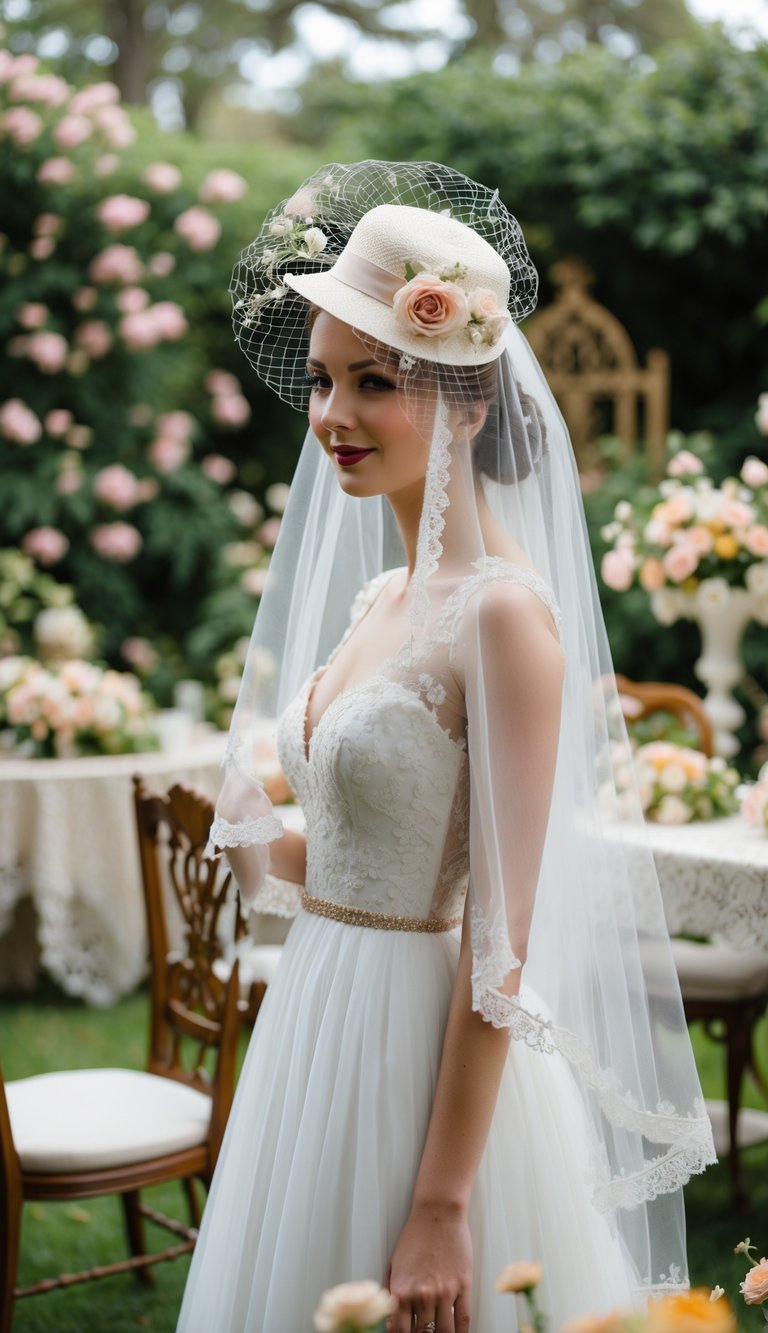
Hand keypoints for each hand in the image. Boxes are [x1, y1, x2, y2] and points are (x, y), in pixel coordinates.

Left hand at [387, 1201, 471, 1332]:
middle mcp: (422, 1295)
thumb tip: (391, 1318)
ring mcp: (445, 1292)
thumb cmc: (416, 1235)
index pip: (399, 1331)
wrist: (438, 1213)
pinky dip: (461, 1332)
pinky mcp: (463, 1286)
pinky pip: (464, 1319)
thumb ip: (392, 1293)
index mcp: (402, 1291)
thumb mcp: (394, 1264)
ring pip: (444, 1332)